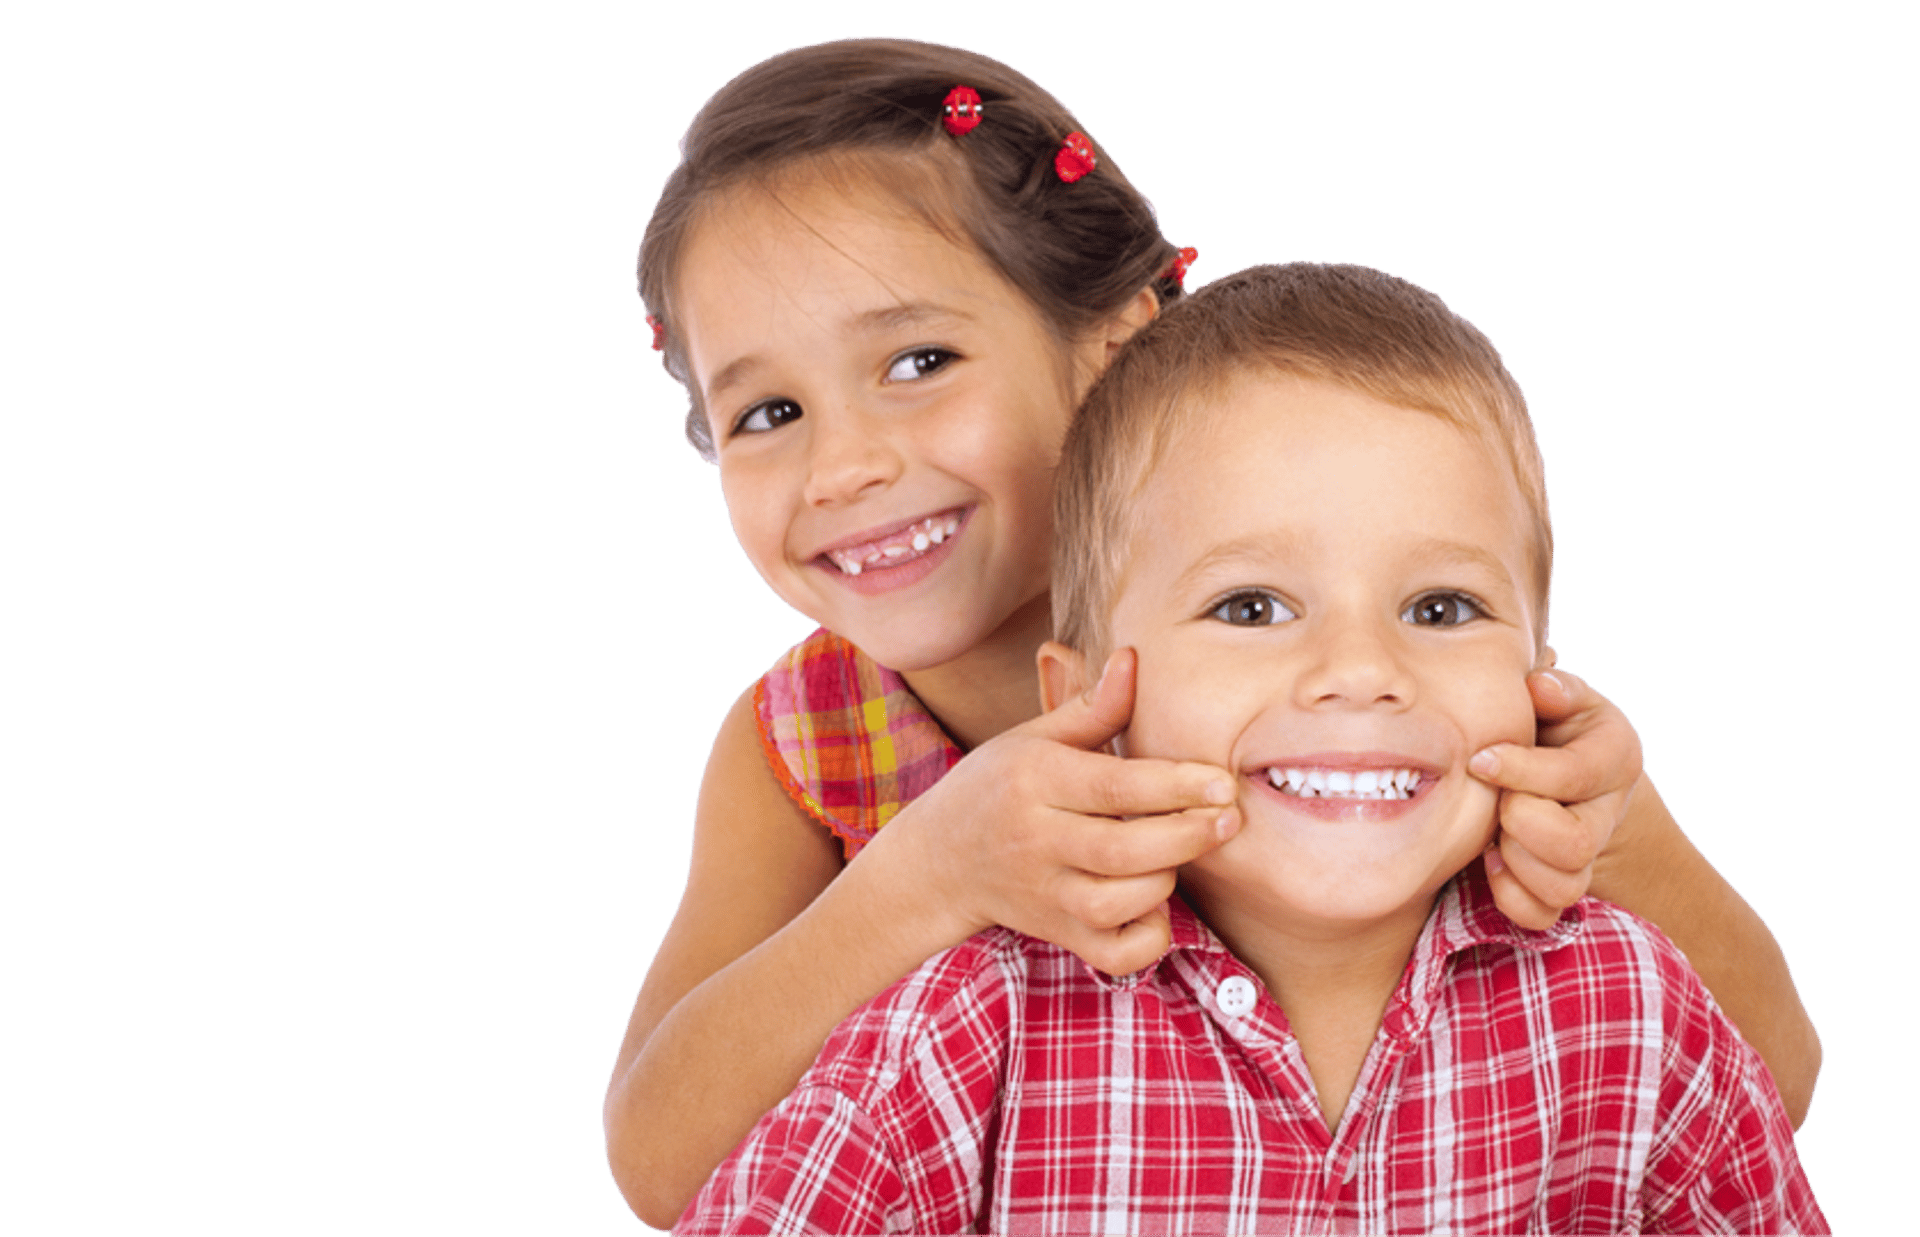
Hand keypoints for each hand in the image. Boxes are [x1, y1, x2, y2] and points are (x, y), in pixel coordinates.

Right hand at [897, 649, 1238, 974]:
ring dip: (1163, 882)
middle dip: (1188, 836)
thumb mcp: (1033, 738)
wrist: (939, 861)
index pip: (1114, 785)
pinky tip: (1155, 906)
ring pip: (1118, 903)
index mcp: (1034, 781)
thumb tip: (1133, 659)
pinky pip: (1113, 953)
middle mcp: (1035, 841)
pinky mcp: (1057, 934)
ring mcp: (1044, 894)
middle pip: (1123, 850)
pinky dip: (1148, 939)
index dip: (1176, 785)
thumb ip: (1091, 708)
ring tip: (1177, 854)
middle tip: (1229, 818)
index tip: (1222, 781)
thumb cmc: (997, 787)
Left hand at [1468, 666, 1644, 929]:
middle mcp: (1608, 811)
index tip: (1478, 759)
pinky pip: (1542, 915)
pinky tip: (1489, 863)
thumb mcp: (1558, 695)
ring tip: (1490, 833)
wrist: (1562, 770)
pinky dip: (1510, 896)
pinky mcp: (1561, 887)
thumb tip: (1539, 686)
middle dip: (1520, 823)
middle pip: (1575, 843)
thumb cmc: (1548, 721)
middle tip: (1493, 801)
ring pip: (1563, 886)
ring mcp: (1589, 855)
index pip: (1575, 775)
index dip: (1522, 770)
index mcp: (1614, 756)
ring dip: (1514, 862)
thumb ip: (1552, 688)